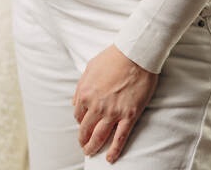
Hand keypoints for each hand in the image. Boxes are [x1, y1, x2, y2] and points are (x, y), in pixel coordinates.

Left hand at [72, 44, 157, 162]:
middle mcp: (97, 106)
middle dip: (83, 139)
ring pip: (99, 137)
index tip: (83, 123)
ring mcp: (113, 112)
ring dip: (93, 147)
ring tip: (91, 153)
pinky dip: (114, 150)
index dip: (80, 121)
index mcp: (85, 94)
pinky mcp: (129, 115)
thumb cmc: (113, 56)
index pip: (78, 115)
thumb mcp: (90, 67)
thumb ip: (81, 86)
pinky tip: (110, 158)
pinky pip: (120, 138)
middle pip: (86, 129)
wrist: (135, 53)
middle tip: (84, 144)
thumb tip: (75, 101)